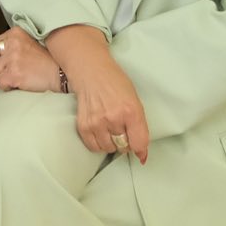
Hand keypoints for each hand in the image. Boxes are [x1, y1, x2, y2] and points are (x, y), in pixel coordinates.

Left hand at [0, 27, 64, 92]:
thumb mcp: (25, 48)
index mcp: (15, 33)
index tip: (0, 64)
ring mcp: (12, 58)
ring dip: (2, 78)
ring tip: (18, 76)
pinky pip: (0, 83)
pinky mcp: (13, 74)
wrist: (60, 73)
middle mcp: (12, 43)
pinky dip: (8, 86)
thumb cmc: (46, 61)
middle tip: (8, 72)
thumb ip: (3, 54)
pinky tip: (21, 82)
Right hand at [52, 31, 149, 161]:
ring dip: (111, 142)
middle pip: (124, 147)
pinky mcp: (84, 126)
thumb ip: (140, 126)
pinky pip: (94, 147)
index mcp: (131, 110)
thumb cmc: (115, 83)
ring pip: (109, 148)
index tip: (140, 152)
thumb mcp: (135, 100)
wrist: (91, 72)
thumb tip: (141, 154)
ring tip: (110, 127)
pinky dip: (99, 143)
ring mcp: (97, 123)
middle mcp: (114, 118)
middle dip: (125, 141)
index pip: (139, 143)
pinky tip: (100, 130)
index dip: (141, 149)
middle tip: (122, 128)